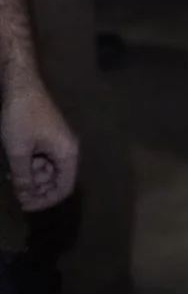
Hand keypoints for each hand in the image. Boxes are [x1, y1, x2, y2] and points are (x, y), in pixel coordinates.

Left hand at [3, 79, 79, 211]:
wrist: (21, 87)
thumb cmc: (21, 119)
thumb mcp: (18, 152)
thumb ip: (24, 177)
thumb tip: (26, 196)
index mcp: (67, 154)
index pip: (64, 188)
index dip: (46, 200)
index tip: (25, 206)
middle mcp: (68, 150)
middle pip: (57, 180)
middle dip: (37, 189)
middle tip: (16, 193)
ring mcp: (59, 142)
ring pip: (49, 170)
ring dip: (32, 177)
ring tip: (12, 177)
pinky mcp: (50, 136)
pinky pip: (44, 158)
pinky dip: (31, 165)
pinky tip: (15, 165)